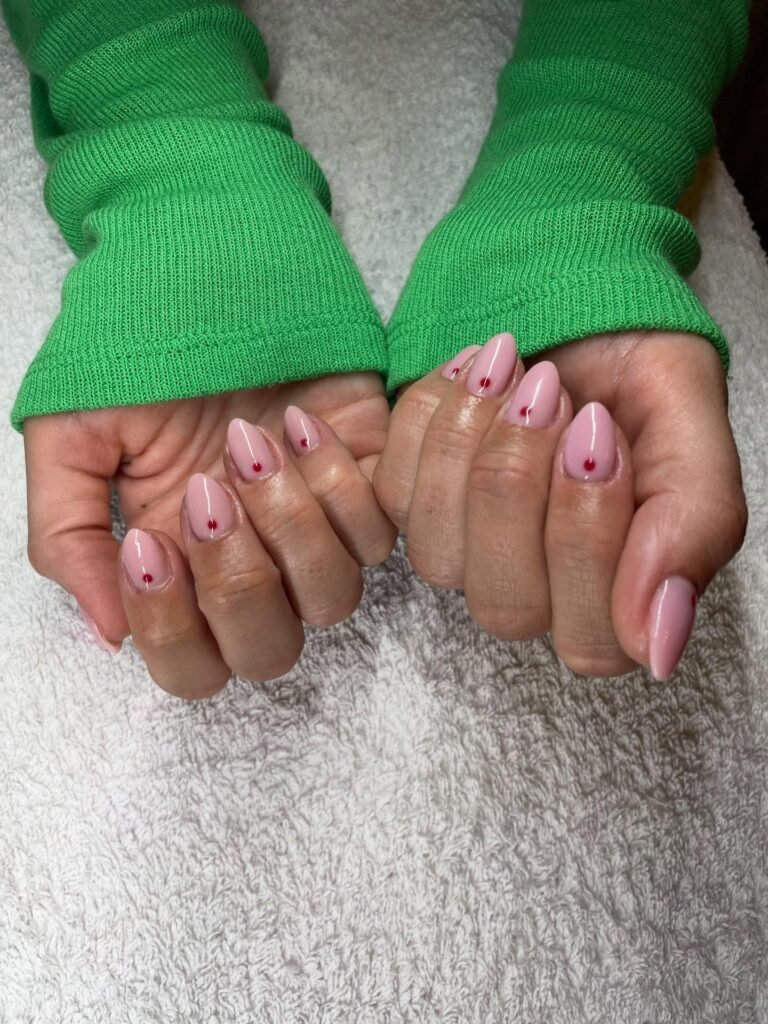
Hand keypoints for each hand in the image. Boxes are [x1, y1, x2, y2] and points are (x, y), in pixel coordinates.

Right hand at [24, 372, 394, 697]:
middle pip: (270, 651)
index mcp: (178, 565)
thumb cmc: (137, 348)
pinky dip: (340, 482)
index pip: (191, 665)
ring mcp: (313, 526)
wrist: (208, 267)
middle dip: (237, 581)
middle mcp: (251, 560)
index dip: (172, 629)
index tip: (147, 539)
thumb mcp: (69, 434)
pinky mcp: (370, 481)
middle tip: (208, 491)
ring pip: (332, 597)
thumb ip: (68, 536)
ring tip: (252, 440)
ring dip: (289, 524)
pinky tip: (302, 419)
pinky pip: (381, 532)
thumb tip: (112, 633)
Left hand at [373, 331, 746, 678]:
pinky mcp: (411, 501)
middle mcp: (536, 587)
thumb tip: (659, 646)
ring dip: (471, 444)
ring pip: (438, 556)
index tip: (600, 434)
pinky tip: (472, 368)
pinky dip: (431, 415)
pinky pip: (393, 490)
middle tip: (552, 393)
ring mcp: (466, 551)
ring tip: (512, 366)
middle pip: (505, 605)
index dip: (587, 539)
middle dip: (521, 485)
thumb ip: (694, 529)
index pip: (590, 640)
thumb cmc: (638, 369)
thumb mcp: (691, 428)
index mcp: (614, 592)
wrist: (581, 301)